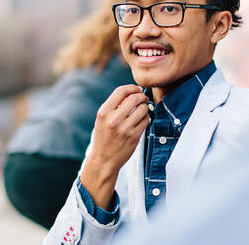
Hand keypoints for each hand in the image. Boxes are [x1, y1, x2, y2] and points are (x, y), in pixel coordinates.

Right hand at [80, 84, 148, 208]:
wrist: (103, 160)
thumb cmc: (104, 136)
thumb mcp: (102, 119)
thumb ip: (114, 105)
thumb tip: (133, 91)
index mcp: (104, 112)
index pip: (121, 91)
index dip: (132, 87)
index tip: (137, 89)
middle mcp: (113, 119)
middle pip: (134, 98)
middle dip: (142, 96)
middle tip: (143, 98)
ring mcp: (124, 129)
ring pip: (143, 109)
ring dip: (145, 108)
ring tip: (142, 111)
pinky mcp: (134, 137)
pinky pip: (146, 120)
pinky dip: (146, 118)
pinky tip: (142, 120)